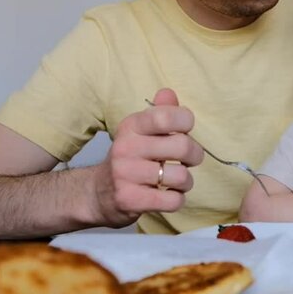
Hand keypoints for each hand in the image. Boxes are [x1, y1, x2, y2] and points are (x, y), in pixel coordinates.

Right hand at [94, 88, 203, 226]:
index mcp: (132, 126)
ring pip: (181, 176)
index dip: (186, 122)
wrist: (97, 193)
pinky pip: (172, 200)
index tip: (185, 130)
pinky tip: (168, 195)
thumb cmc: (130, 158)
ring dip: (186, 182)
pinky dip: (177, 199)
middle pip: (182, 147)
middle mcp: (126, 147)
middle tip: (188, 161)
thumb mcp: (140, 131)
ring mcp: (126, 174)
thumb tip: (168, 93)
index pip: (167, 116)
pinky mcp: (129, 199)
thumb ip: (159, 112)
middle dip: (195, 156)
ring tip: (176, 181)